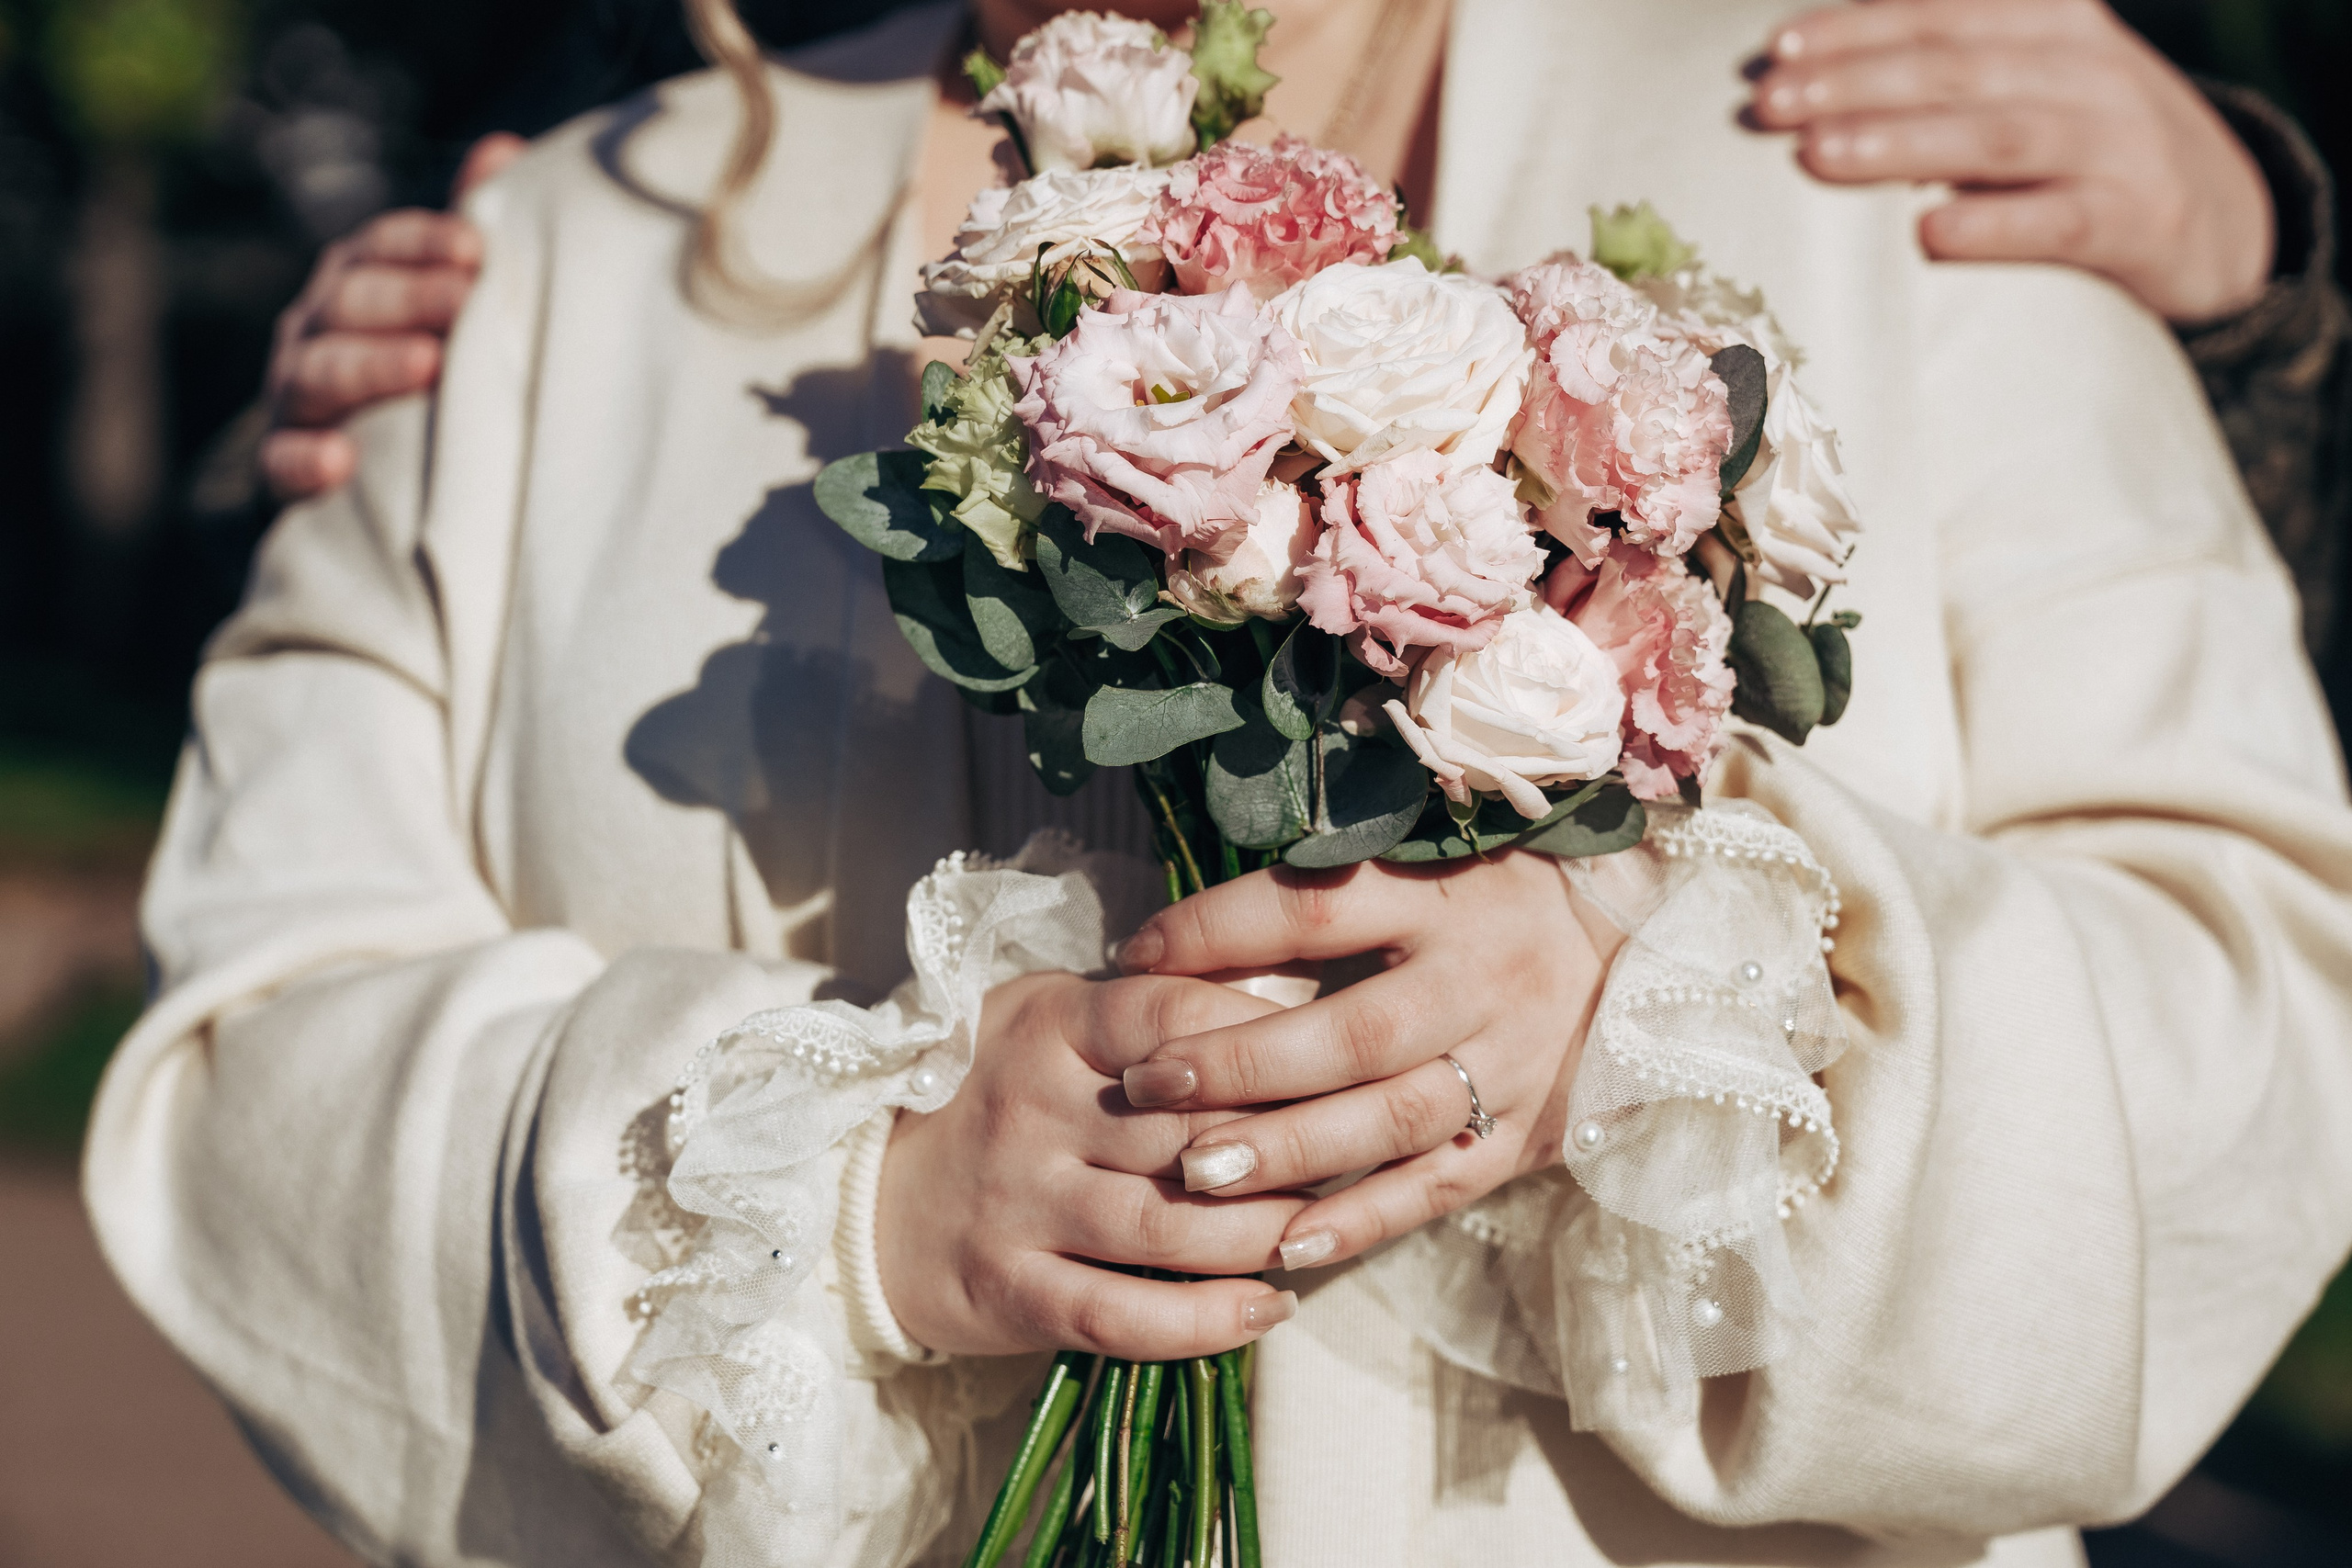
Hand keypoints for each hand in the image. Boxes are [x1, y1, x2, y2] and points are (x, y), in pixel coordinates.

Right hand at [260, 132, 525, 500]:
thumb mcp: (435, 302)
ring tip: (426, 365)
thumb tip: (506, 148)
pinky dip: (305, 460)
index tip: (476, 246)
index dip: (423, 242)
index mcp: (355, 284)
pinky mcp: (279, 469)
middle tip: (465, 298)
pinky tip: (339, 462)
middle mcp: (315, 330)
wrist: (338, 471)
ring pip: (317, 373)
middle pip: (351, 302)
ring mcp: (292, 397)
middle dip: (408, 297)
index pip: (379, 247)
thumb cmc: (406, 368)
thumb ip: (462, 236)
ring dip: (369, 367)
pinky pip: (281, 462)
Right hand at [876, 970, 1306, 1357]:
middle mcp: (1031, 1107)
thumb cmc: (999, 1098)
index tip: (1338, 1056)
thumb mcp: (1058, 1022)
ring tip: (1325, 1234)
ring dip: (1264, 1236)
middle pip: (1189, 1126)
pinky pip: (1122, 1314)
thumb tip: (1300, 995)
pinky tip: (1269, 1309)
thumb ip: (1159, 1010)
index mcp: (1050, 1023)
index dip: (1262, 1038)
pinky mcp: (1010, 1288)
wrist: (870, 1200)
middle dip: (1290, 1147)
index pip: (1172, 1014)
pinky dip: (1205, 1321)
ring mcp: (1018, 1201)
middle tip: (1364, 1157)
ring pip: (1170, 1225)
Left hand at [1111, 852, 1621, 1271]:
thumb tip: (1180, 939)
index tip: (1133, 957)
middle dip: (1241, 1062)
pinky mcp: (1526, 1136)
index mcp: (1442, 898)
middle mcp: (1480, 981)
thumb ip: (1323, 899)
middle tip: (1146, 1084)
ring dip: (1290, 1151)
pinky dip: (1363, 1219)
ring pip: (1391, 1119)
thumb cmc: (1499, 903)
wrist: (1650, 960)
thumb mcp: (1426, 869)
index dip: (1217, 930)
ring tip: (1196, 1173)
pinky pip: (1438, 1187)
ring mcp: (1511, 1065)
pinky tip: (1285, 1246)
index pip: (1315, 908)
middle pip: (1353, 1031)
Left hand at [1746, 0, 2273, 322]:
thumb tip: (1819, 64)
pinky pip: (2059, 220)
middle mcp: (2088, 69)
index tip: (1773, 50)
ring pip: (1997, 134)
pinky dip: (1994, 224)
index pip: (1941, 11)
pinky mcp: (2136, 222)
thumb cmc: (2084, 146)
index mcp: (2053, 22)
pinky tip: (1930, 232)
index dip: (1856, 26)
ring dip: (1902, 142)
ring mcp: (2117, 144)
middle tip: (1768, 107)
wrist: (2223, 219)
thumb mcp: (2034, 74)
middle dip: (1853, 81)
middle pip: (1955, 66)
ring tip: (1818, 155)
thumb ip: (1954, 59)